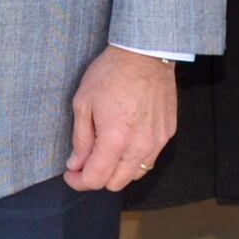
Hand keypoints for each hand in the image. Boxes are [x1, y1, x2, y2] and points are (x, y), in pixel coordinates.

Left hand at [65, 47, 177, 192]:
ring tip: (106, 151)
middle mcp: (139, 147)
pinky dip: (134, 158)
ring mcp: (157, 142)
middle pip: (116, 184)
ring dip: (117, 170)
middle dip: (97, 178)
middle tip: (85, 163)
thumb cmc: (110, 74)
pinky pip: (150, 158)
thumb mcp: (83, 103)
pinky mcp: (167, 134)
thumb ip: (80, 139)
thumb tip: (76, 164)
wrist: (145, 54)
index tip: (70, 174)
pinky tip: (125, 141)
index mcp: (115, 140)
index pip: (95, 179)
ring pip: (135, 175)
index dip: (78, 182)